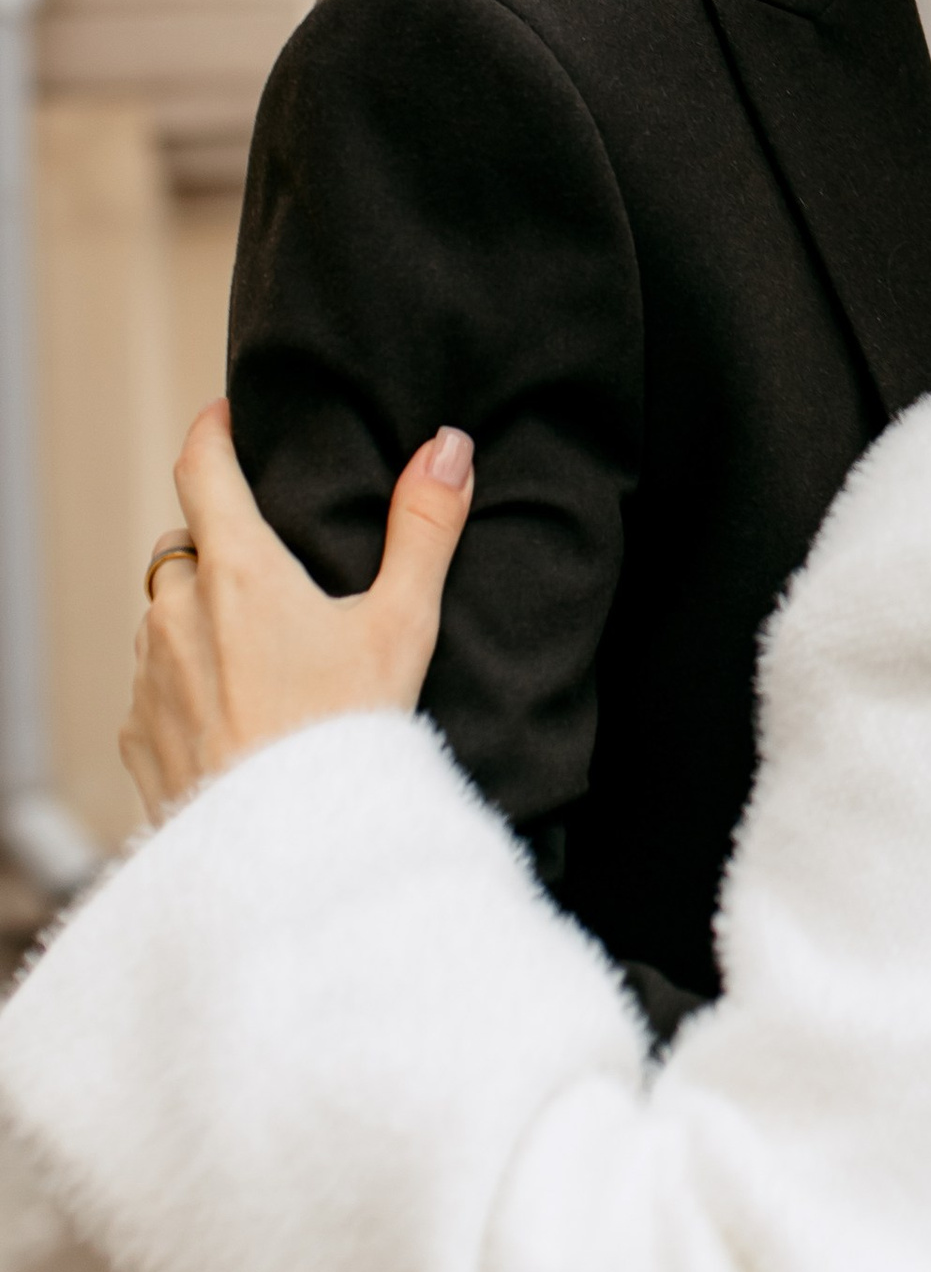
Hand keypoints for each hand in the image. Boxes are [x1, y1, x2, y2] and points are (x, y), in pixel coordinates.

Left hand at [121, 402, 475, 824]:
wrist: (284, 857)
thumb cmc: (345, 738)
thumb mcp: (403, 627)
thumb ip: (425, 530)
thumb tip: (448, 447)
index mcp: (236, 571)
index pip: (202, 466)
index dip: (212, 430)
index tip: (226, 415)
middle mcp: (176, 613)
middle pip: (184, 545)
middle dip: (219, 541)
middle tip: (274, 558)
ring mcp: (149, 677)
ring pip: (165, 615)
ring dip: (200, 613)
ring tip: (262, 645)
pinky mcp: (140, 735)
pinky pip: (154, 684)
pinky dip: (187, 680)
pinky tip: (238, 712)